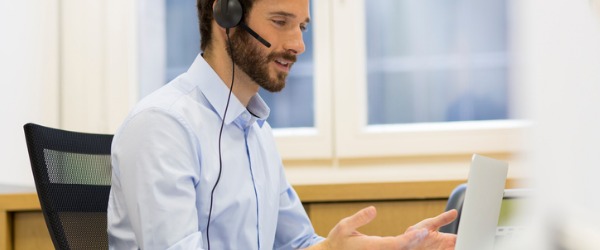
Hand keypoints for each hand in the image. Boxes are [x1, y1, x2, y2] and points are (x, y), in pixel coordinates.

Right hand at [305, 206, 457, 249]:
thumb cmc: (338, 241)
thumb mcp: (344, 227)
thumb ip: (359, 219)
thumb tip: (373, 210)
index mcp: (374, 247)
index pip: (397, 244)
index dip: (412, 239)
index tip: (423, 232)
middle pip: (405, 248)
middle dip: (421, 241)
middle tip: (436, 232)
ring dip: (419, 243)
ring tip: (435, 234)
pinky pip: (400, 249)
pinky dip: (411, 244)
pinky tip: (421, 237)